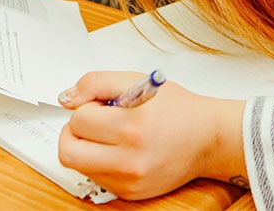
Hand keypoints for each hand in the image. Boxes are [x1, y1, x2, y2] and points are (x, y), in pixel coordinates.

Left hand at [57, 71, 247, 199]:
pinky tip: (119, 150)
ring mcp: (129, 181)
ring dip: (85, 147)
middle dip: (73, 132)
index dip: (87, 106)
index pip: (79, 120)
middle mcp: (129, 160)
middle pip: (68, 152)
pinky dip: (99, 162)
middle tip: (91, 122)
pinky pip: (96, 178)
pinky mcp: (130, 193)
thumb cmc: (177, 109)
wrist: (207, 139)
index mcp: (132, 127)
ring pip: (79, 166)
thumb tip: (67, 98)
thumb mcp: (137, 81)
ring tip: (110, 134)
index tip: (102, 104)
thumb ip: (97, 83)